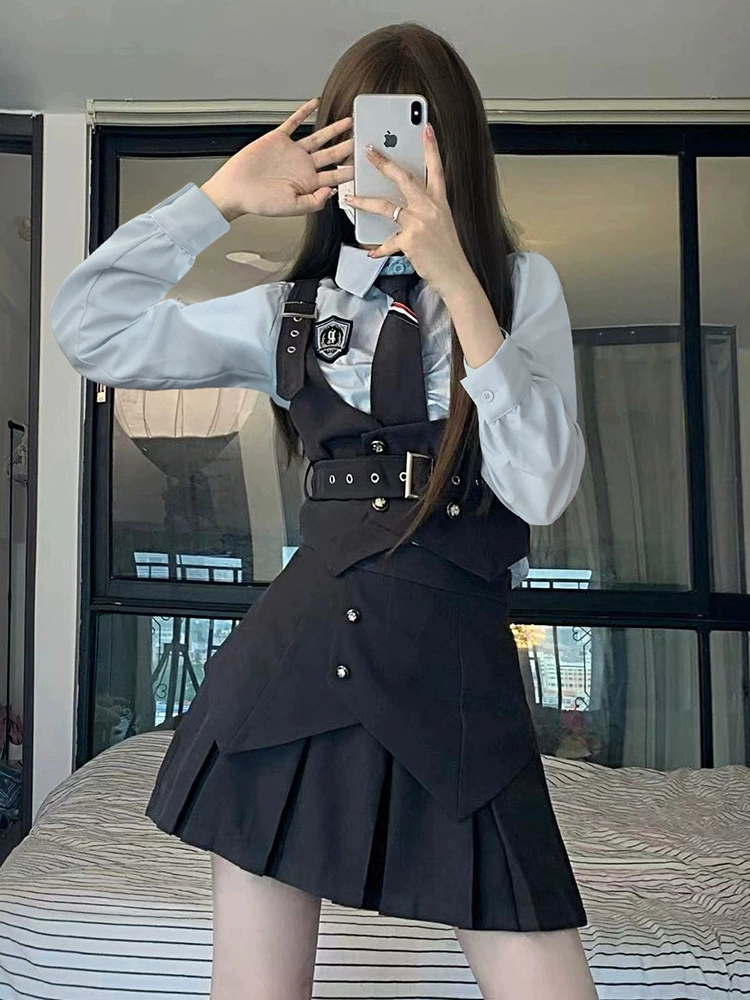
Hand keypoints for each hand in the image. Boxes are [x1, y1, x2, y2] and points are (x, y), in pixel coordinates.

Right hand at [200, 98, 353, 220]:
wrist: (236, 189)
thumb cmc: (259, 202)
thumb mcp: (291, 208)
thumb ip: (314, 201)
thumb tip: (332, 191)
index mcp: (308, 183)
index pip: (335, 175)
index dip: (350, 170)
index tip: (364, 164)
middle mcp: (303, 166)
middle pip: (332, 154)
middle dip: (348, 147)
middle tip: (362, 139)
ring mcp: (292, 151)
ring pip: (319, 138)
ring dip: (334, 129)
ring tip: (348, 121)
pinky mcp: (278, 139)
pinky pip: (294, 122)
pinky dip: (304, 112)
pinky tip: (314, 103)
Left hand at [343, 122, 473, 299]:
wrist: (455, 275)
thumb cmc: (447, 251)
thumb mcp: (442, 223)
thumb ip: (424, 209)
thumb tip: (402, 202)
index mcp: (440, 201)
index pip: (436, 168)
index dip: (431, 147)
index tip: (425, 128)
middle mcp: (430, 208)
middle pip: (404, 178)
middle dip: (384, 163)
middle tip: (369, 151)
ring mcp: (419, 223)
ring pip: (385, 206)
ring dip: (364, 200)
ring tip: (350, 197)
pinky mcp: (410, 240)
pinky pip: (387, 241)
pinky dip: (377, 248)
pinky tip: (369, 251)